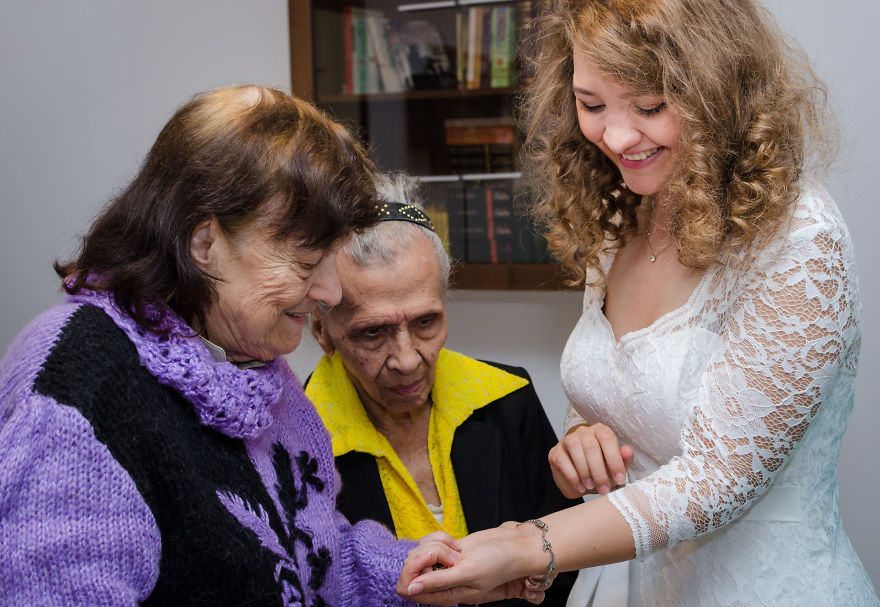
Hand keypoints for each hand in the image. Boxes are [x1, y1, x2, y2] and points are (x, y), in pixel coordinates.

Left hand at [397, 526, 546, 604]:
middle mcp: (441, 581)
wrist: (513, 546)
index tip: (429, 560)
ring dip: (436, 545)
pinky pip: (428, 541)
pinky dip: (440, 537)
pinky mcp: (446, 550)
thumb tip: (410, 589)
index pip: (409, 589)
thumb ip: (439, 581)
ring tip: (457, 550)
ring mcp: (442, 565)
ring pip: (420, 551)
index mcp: (445, 594)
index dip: (411, 572)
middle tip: (450, 555)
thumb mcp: (468, 573)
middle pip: (411, 566)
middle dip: (427, 554)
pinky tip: (456, 543)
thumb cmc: (497, 563)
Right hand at [548, 423, 633, 497]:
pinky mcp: (555, 452)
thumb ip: (624, 459)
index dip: (614, 459)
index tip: (620, 479)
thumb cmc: (601, 470)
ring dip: (585, 471)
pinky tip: (580, 486)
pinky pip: (562, 460)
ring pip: (575, 448)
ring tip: (591, 487)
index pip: (607, 438)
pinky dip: (573, 476)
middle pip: (591, 446)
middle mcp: (583, 431)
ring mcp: (567, 440)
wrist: (582, 481)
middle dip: (599, 471)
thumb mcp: (616, 467)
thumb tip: (627, 450)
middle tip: (604, 489)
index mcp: (601, 431)